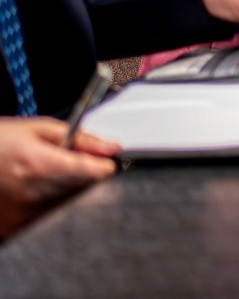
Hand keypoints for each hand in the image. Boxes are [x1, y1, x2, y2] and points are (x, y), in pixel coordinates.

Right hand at [0, 118, 118, 238]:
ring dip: (67, 189)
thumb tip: (112, 147)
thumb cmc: (0, 141)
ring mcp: (24, 212)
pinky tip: (35, 188)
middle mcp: (34, 192)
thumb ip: (81, 139)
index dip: (104, 167)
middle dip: (85, 175)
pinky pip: (48, 215)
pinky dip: (50, 202)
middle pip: (82, 189)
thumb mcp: (41, 129)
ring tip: (44, 174)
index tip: (106, 163)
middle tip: (66, 163)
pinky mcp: (16, 225)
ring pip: (68, 203)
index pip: (93, 174)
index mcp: (41, 164)